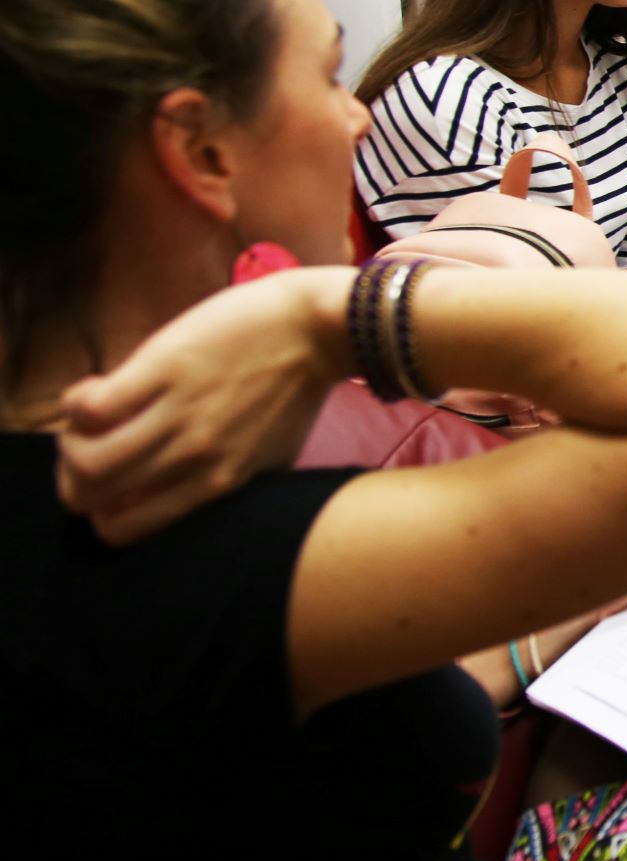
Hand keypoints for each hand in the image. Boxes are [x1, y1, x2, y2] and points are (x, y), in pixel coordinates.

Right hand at [55, 267, 349, 543]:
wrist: (323, 329)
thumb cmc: (294, 391)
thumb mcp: (267, 458)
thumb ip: (219, 484)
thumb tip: (167, 500)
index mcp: (216, 486)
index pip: (123, 531)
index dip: (101, 509)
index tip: (115, 479)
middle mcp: (194, 459)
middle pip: (90, 498)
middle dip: (72, 477)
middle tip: (89, 446)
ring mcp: (179, 414)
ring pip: (83, 460)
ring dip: (69, 440)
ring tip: (90, 417)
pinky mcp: (166, 369)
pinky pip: (89, 408)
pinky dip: (76, 403)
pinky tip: (95, 388)